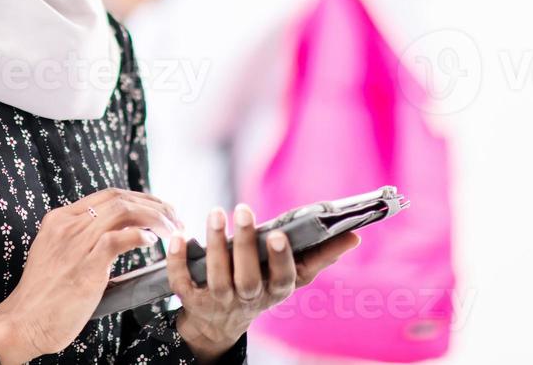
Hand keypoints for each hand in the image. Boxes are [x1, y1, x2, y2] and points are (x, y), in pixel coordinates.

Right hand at [0, 186, 184, 362]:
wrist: (23, 321)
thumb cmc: (44, 296)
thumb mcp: (58, 255)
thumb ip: (82, 241)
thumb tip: (119, 238)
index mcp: (60, 219)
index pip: (108, 195)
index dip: (140, 198)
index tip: (160, 210)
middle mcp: (67, 224)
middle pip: (120, 198)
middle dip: (154, 205)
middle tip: (175, 219)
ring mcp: (75, 242)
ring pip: (123, 211)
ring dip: (155, 218)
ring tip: (172, 231)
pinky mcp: (85, 264)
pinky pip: (118, 239)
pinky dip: (140, 236)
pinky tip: (152, 243)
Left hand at [166, 203, 359, 362]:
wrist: (219, 322)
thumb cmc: (262, 285)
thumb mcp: (291, 276)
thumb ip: (320, 256)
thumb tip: (354, 237)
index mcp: (276, 290)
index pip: (284, 278)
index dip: (280, 259)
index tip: (276, 235)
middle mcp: (249, 298)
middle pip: (247, 277)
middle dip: (245, 245)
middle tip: (242, 210)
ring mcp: (219, 301)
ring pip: (217, 277)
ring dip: (215, 245)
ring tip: (216, 212)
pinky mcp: (192, 299)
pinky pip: (183, 282)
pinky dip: (178, 260)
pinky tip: (180, 236)